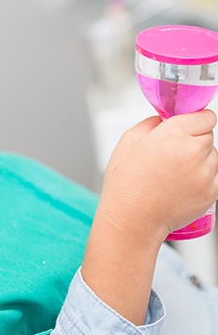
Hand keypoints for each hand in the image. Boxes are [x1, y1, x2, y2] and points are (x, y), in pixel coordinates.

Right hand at [99, 109, 217, 243]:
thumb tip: (163, 119)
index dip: (196, 120)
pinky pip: (215, 177)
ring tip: (175, 171)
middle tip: (172, 152)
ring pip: (213, 156)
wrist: (132, 218)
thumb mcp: (128, 140)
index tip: (188, 125)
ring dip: (201, 159)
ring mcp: (206, 174)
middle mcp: (194, 151)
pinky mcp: (212, 193)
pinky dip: (203, 178)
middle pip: (208, 136)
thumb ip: (150, 123)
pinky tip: (181, 184)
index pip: (206, 116)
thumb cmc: (126, 181)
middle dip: (194, 140)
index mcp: (174, 134)